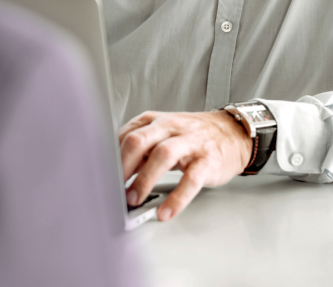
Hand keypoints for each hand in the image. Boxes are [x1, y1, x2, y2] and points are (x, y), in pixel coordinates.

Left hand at [119, 110, 252, 221]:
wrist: (232, 132)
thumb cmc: (193, 136)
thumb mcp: (164, 134)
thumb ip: (140, 149)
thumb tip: (114, 173)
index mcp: (156, 121)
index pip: (126, 135)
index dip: (110, 157)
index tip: (100, 177)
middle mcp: (171, 127)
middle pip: (140, 140)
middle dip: (122, 167)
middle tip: (114, 189)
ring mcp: (190, 142)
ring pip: (163, 155)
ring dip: (145, 179)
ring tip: (135, 200)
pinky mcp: (207, 161)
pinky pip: (191, 179)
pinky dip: (177, 197)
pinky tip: (166, 211)